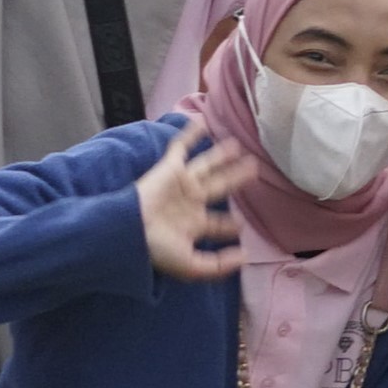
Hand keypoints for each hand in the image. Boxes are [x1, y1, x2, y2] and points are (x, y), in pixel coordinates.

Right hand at [135, 126, 249, 279]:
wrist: (131, 230)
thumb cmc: (159, 249)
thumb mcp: (192, 266)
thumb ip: (219, 266)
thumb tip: (245, 257)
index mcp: (193, 225)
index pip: (218, 224)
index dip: (232, 226)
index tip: (243, 227)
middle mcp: (190, 202)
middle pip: (219, 187)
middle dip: (236, 180)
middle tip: (255, 170)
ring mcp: (181, 183)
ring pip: (207, 165)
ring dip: (222, 155)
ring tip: (238, 145)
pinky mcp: (170, 168)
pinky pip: (181, 147)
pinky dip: (189, 134)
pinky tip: (202, 121)